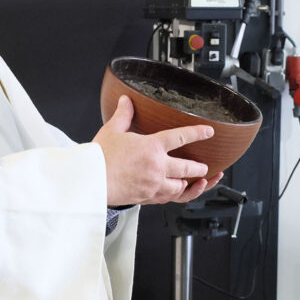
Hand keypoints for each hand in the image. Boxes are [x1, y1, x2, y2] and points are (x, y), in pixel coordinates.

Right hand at [93, 95, 222, 205]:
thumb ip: (123, 115)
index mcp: (151, 147)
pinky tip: (180, 193)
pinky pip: (169, 199)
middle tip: (205, 166)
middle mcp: (157, 167)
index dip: (197, 133)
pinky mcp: (147, 197)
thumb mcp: (112, 130)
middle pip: (187, 168)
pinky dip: (178, 196)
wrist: (91, 182)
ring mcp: (153, 185)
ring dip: (191, 185)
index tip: (208, 132)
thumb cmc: (99, 158)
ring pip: (181, 187)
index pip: (180, 136)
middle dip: (199, 167)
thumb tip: (126, 100)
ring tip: (198, 182)